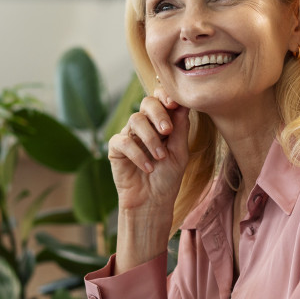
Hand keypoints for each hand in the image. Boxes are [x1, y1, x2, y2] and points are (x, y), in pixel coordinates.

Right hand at [109, 89, 189, 213]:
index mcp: (161, 122)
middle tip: (167, 131)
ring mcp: (129, 135)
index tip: (175, 104)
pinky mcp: (116, 148)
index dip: (166, 96)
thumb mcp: (179, 152)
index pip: (161, 99)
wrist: (152, 202)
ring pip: (135, 120)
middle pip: (147, 103)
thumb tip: (183, 103)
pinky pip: (123, 141)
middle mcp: (144, 125)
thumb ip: (180, 128)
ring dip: (150, 138)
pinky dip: (137, 154)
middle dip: (159, 113)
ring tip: (160, 157)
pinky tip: (148, 168)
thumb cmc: (168, 177)